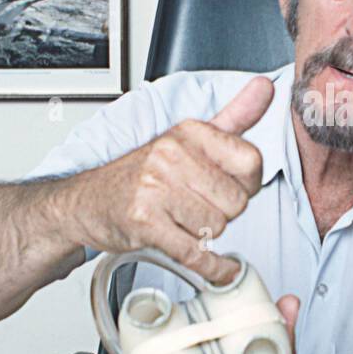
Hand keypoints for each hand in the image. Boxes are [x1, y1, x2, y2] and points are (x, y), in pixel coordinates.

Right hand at [61, 76, 273, 285]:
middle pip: (237, 201)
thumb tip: (265, 87)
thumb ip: (233, 116)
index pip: (251, 161)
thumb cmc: (141, 174)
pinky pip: (196, 253)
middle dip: (223, 212)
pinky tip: (216, 266)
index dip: (246, 183)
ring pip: (217, 228)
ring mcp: (155, 188)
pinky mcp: (144, 222)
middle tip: (197, 207)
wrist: (87, 202)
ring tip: (181, 221)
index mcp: (189, 132)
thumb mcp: (188, 138)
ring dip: (205, 234)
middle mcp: (171, 155)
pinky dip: (211, 266)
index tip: (229, 187)